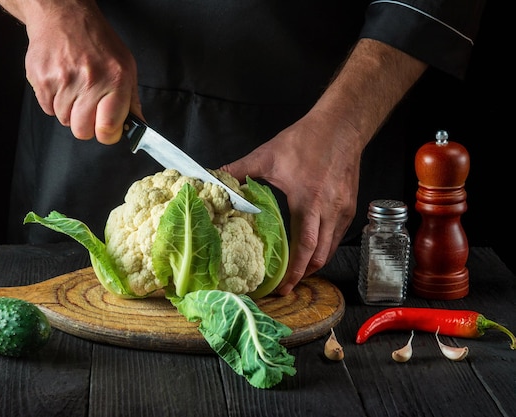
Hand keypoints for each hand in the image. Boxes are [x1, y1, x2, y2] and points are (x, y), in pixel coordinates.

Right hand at [22, 1, 140, 142]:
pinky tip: (61, 83)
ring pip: (64, 121)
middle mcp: (90, 81)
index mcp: (115, 80)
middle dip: (85, 125)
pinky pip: (47, 109)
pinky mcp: (42, 79)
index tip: (107, 129)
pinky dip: (53, 102)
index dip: (107, 134)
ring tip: (74, 88)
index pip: (108, 129)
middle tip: (88, 107)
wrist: (63, 16)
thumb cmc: (98, 42)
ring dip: (69, 111)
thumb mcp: (125, 67)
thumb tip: (138, 127)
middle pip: (82, 131)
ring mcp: (63, 80)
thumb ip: (132, 100)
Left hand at [221, 109, 363, 294]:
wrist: (341, 125)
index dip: (294, 272)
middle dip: (304, 275)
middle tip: (287, 286)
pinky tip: (312, 248)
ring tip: (298, 272)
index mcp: (309, 201)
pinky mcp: (350, 205)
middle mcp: (330, 210)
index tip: (282, 287)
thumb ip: (239, 170)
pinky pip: (338, 235)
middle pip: (321, 256)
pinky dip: (325, 246)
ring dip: (316, 263)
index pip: (304, 247)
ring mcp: (343, 209)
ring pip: (331, 248)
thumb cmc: (307, 139)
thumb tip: (214, 178)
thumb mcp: (268, 155)